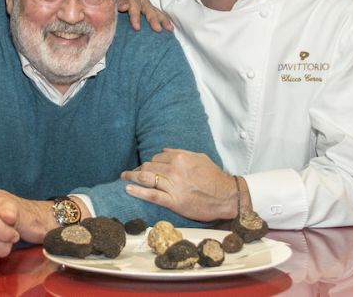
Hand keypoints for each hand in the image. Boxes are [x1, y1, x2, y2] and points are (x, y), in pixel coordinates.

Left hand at [118, 0, 172, 31]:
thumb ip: (117, 2)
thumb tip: (125, 7)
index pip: (134, 4)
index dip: (135, 16)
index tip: (137, 28)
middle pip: (148, 7)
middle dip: (153, 19)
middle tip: (158, 29)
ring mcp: (145, 1)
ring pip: (155, 10)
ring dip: (163, 20)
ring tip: (170, 29)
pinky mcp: (147, 6)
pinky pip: (156, 13)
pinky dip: (163, 20)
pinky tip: (169, 28)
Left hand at [120, 148, 247, 220]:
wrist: (228, 196)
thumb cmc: (215, 178)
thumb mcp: (199, 158)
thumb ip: (180, 153)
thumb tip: (163, 151)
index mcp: (180, 158)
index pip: (156, 159)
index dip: (148, 164)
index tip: (144, 168)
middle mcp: (175, 170)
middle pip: (148, 167)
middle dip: (137, 170)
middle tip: (130, 174)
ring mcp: (173, 186)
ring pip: (146, 178)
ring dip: (131, 177)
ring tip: (123, 178)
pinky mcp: (174, 202)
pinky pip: (151, 195)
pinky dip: (137, 191)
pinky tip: (127, 189)